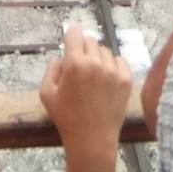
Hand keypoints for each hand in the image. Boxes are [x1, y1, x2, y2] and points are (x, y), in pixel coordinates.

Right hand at [40, 25, 132, 171]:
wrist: (92, 139)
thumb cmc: (66, 117)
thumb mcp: (46, 94)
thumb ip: (51, 68)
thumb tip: (62, 54)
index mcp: (74, 63)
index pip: (75, 33)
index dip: (72, 34)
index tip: (72, 37)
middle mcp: (95, 62)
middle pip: (90, 41)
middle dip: (83, 50)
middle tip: (80, 66)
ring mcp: (113, 70)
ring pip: (105, 51)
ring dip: (98, 58)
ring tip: (94, 78)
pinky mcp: (126, 78)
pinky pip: (120, 60)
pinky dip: (113, 66)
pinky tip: (106, 81)